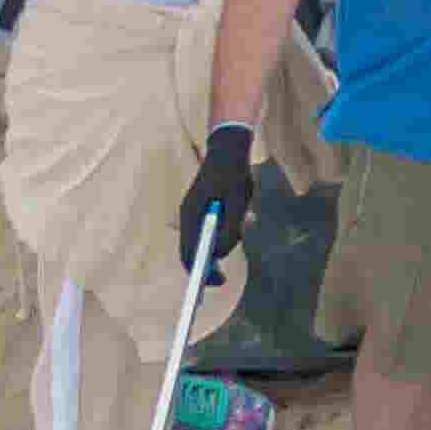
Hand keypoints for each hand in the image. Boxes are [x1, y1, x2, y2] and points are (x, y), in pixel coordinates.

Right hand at [174, 124, 256, 271]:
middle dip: (209, 263)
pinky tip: (242, 212)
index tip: (213, 284)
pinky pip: (214, 227)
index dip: (198, 273)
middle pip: (194, 249)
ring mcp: (196, 212)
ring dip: (226, 236)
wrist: (230, 146)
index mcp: (190, 214)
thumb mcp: (237, 203)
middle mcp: (189, 215)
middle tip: (223, 278)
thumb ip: (230, 230)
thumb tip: (220, 255)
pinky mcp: (206, 208)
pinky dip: (227, 228)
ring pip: (207, 238)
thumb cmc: (233, 173)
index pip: (188, 252)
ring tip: (243, 213)